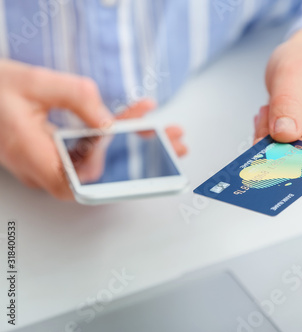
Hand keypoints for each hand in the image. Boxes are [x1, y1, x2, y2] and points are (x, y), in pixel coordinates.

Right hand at [0, 60, 185, 199]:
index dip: (112, 176)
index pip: (78, 181)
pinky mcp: (52, 154)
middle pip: (98, 173)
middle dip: (140, 157)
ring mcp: (46, 163)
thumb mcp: (36, 82)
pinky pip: (87, 152)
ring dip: (131, 146)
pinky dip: (113, 138)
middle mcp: (39, 166)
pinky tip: (135, 124)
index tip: (143, 160)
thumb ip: (77, 99)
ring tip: (163, 134)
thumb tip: (109, 123)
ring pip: (97, 163)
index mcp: (31, 154)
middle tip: (174, 144)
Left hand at [254, 28, 301, 191]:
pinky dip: (283, 162)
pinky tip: (275, 135)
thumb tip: (284, 135)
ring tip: (269, 120)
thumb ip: (286, 101)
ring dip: (279, 156)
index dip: (294, 154)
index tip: (262, 145)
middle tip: (263, 120)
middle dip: (282, 152)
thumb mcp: (291, 70)